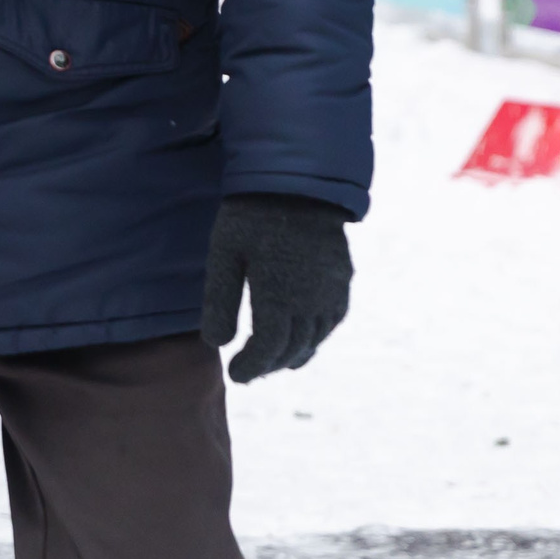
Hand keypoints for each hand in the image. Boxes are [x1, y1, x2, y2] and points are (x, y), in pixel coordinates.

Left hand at [200, 194, 352, 380]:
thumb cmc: (251, 217)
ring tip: (272, 360)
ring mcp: (332, 291)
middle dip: (269, 365)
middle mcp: (312, 302)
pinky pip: (332, 321)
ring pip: (316, 339)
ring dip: (294, 354)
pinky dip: (315, 336)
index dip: (251, 367)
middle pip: (292, 349)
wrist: (298, 183)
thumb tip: (216, 344)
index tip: (235, 374)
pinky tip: (301, 337)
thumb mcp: (224, 256)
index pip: (267, 350)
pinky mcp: (343, 280)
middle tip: (249, 371)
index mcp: (279, 298)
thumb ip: (220, 302)